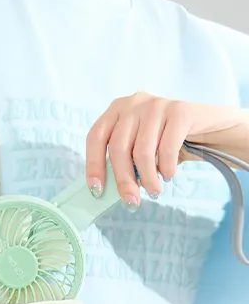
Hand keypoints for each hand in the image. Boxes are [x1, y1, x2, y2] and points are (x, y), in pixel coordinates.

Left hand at [85, 92, 248, 209]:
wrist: (209, 128)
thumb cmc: (166, 144)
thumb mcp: (139, 149)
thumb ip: (122, 162)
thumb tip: (103, 191)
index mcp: (117, 110)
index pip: (95, 137)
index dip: (93, 165)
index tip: (96, 190)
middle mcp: (134, 102)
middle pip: (118, 148)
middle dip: (123, 180)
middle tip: (131, 201)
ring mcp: (156, 104)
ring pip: (142, 151)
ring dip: (147, 178)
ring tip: (154, 191)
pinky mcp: (180, 110)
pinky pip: (166, 148)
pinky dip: (166, 168)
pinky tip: (169, 175)